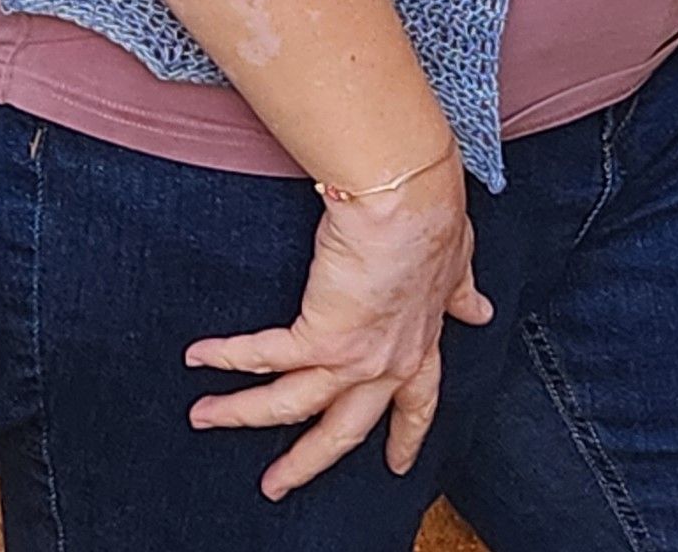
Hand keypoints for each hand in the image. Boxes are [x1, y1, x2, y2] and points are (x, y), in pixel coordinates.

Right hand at [181, 140, 493, 501]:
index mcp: (421, 342)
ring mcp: (355, 357)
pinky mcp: (320, 336)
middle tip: (278, 484)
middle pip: (345, 430)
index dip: (407, 434)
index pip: (417, 403)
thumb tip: (479, 308)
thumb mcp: (457, 259)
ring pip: (291, 406)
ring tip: (204, 419)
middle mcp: (388, 361)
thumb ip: (461, 289)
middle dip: (307, 460)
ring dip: (242, 414)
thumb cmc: (431, 212)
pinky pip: (263, 356)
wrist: (407, 192)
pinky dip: (226, 356)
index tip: (398, 462)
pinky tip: (198, 357)